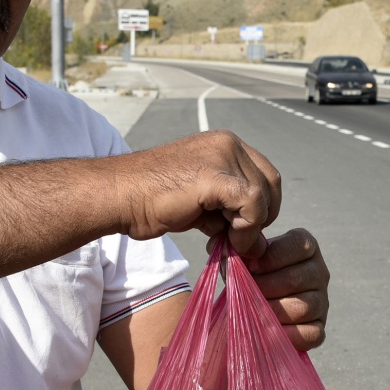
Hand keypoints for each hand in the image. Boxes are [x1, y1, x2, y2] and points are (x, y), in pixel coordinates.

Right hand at [120, 130, 280, 255]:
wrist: (118, 196)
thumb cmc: (151, 202)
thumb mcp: (202, 206)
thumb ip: (231, 217)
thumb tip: (262, 247)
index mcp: (224, 144)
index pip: (265, 174)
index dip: (262, 206)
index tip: (240, 229)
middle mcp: (227, 143)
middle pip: (271, 183)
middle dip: (261, 216)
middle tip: (237, 238)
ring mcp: (222, 155)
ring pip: (264, 195)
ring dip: (252, 226)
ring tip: (226, 241)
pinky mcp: (216, 175)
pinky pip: (252, 204)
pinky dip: (247, 228)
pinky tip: (228, 241)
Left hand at [239, 228, 328, 350]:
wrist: (252, 307)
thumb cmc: (248, 276)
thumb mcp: (241, 257)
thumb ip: (232, 250)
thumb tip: (224, 250)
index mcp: (304, 246)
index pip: (296, 246)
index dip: (269, 258)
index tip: (249, 268)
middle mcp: (319, 271)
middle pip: (296, 279)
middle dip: (264, 288)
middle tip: (245, 294)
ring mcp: (322, 301)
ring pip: (302, 308)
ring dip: (271, 313)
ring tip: (252, 313)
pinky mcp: (319, 328)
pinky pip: (310, 334)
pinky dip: (286, 336)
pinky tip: (267, 333)